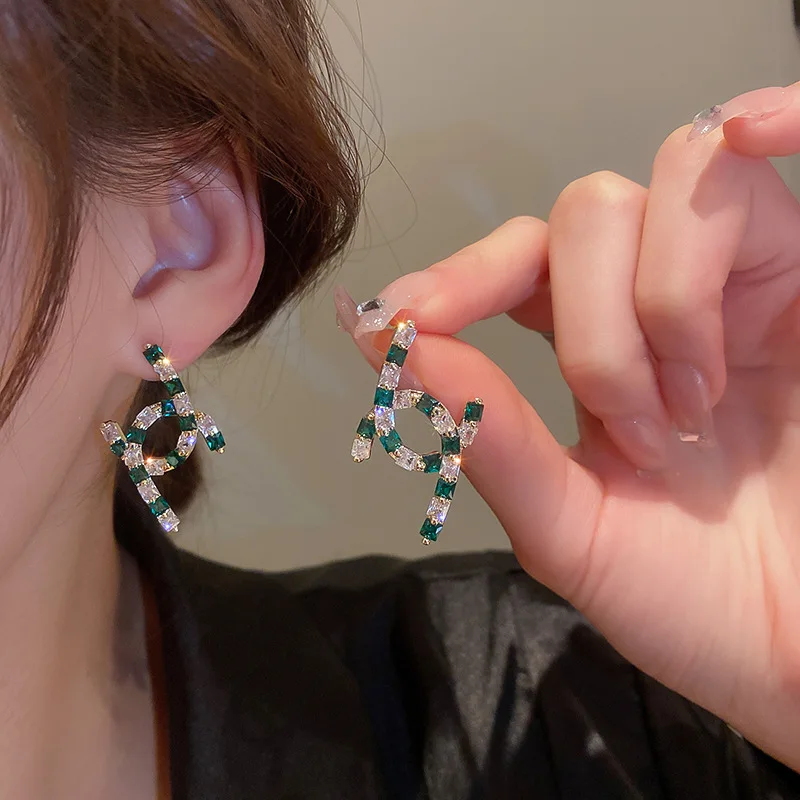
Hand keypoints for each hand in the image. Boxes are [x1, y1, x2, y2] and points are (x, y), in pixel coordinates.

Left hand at [338, 83, 799, 769]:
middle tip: (642, 434)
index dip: (458, 276)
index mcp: (592, 356)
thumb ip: (488, 440)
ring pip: (661, 189)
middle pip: (583, 216)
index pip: (516, 263)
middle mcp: (655, 305)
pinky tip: (753, 134)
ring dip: (661, 306)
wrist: (799, 647)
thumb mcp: (570, 529)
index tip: (401, 317)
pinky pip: (754, 178)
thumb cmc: (696, 601)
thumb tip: (397, 352)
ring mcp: (736, 281)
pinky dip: (764, 130)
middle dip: (592, 331)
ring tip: (700, 408)